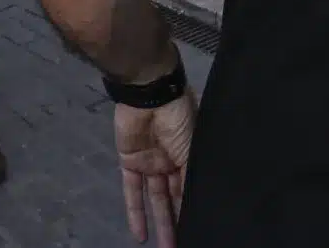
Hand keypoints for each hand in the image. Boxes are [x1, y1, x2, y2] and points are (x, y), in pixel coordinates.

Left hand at [115, 92, 196, 246]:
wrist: (149, 95)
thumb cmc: (177, 118)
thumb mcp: (192, 147)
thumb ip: (191, 175)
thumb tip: (197, 201)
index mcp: (189, 154)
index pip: (191, 188)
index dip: (193, 208)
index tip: (198, 229)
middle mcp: (170, 161)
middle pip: (174, 197)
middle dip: (178, 222)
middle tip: (181, 245)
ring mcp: (150, 163)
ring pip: (155, 199)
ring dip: (159, 223)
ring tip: (164, 247)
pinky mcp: (129, 162)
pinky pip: (132, 191)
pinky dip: (135, 212)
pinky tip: (139, 234)